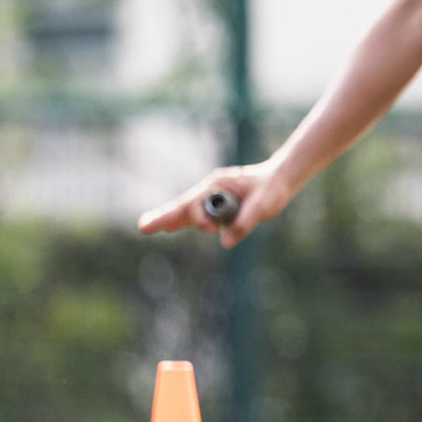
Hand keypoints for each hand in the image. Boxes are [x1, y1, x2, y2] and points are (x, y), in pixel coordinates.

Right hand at [137, 162, 289, 247]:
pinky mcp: (217, 205)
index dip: (197, 217)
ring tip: (148, 226)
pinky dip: (182, 220)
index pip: (198, 203)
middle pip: (183, 206)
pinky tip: (169, 227)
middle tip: (143, 226)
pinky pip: (196, 214)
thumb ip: (245, 222)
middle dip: (164, 216)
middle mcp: (210, 190)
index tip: (208, 228)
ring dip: (169, 219)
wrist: (278, 179)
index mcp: (218, 184)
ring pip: (186, 210)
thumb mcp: (263, 205)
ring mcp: (212, 197)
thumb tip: (225, 242)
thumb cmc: (271, 188)